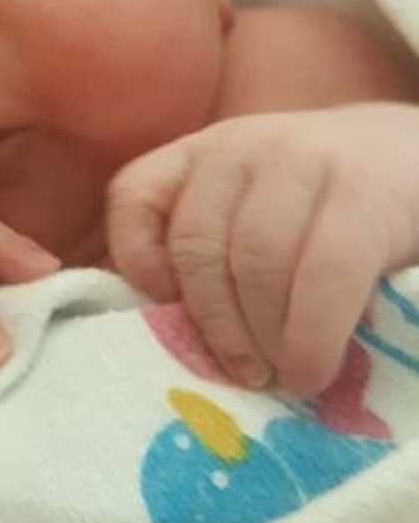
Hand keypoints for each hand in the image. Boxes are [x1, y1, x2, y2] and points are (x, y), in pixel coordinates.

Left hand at [107, 103, 418, 394]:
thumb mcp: (248, 207)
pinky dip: (311, 339)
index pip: (132, 195)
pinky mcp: (361, 192)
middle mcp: (239, 146)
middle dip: (214, 326)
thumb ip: (206, 247)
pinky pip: (322, 277)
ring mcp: (301, 160)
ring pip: (256, 264)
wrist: (414, 162)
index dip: (134, 260)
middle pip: (197, 246)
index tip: (164, 309)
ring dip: (264, 339)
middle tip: (242, 373)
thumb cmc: (318, 207)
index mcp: (201, 154)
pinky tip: (313, 369)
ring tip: (282, 375)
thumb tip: (160, 330)